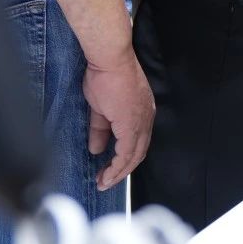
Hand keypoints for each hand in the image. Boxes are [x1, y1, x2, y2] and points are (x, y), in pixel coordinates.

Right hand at [82, 50, 154, 190]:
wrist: (110, 60)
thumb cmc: (105, 76)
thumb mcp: (100, 108)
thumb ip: (100, 129)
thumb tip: (96, 148)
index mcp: (141, 113)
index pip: (137, 143)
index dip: (123, 159)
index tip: (108, 170)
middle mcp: (146, 119)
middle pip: (138, 154)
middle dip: (121, 171)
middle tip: (105, 181)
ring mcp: (141, 122)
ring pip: (134, 156)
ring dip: (118, 172)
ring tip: (103, 182)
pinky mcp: (132, 124)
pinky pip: (126, 152)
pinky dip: (117, 166)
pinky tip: (107, 174)